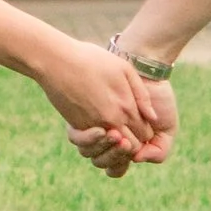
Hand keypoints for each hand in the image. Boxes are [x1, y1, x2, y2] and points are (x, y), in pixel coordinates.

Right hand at [38, 41, 169, 170]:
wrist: (57, 60)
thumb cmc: (93, 60)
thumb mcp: (124, 69)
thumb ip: (142, 95)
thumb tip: (153, 118)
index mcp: (126, 108)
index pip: (145, 134)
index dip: (145, 131)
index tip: (141, 123)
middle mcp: (111, 122)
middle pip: (130, 147)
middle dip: (133, 143)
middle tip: (130, 130)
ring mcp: (92, 127)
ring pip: (110, 150)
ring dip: (115, 146)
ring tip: (116, 132)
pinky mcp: (77, 128)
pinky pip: (93, 144)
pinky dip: (99, 141)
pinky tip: (101, 128)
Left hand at [69, 72, 178, 177]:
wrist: (146, 73)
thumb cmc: (158, 100)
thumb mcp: (167, 128)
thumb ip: (159, 150)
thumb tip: (136, 159)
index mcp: (126, 149)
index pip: (116, 168)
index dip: (120, 161)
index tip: (129, 145)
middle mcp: (107, 142)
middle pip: (100, 162)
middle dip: (111, 154)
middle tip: (122, 140)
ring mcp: (94, 130)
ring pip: (87, 152)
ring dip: (100, 146)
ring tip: (113, 133)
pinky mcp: (82, 118)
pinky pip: (77, 137)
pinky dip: (88, 137)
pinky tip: (101, 128)